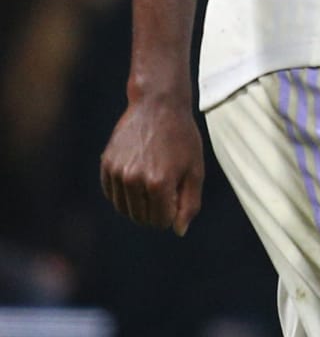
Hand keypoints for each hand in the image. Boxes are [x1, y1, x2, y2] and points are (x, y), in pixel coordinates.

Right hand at [99, 96, 203, 234]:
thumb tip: (178, 230)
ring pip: (124, 209)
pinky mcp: (106, 165)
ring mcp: (117, 172)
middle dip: (156, 210)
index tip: (177, 196)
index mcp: (159, 183)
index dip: (171, 214)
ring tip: (153, 181)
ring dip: (139, 204)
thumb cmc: (182, 138)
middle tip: (167, 187)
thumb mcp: (195, 169)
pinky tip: (138, 178)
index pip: (161, 221)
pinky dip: (124, 194)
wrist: (158, 106)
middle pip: (141, 217)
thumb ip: (190, 203)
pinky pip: (113, 195)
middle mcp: (134, 180)